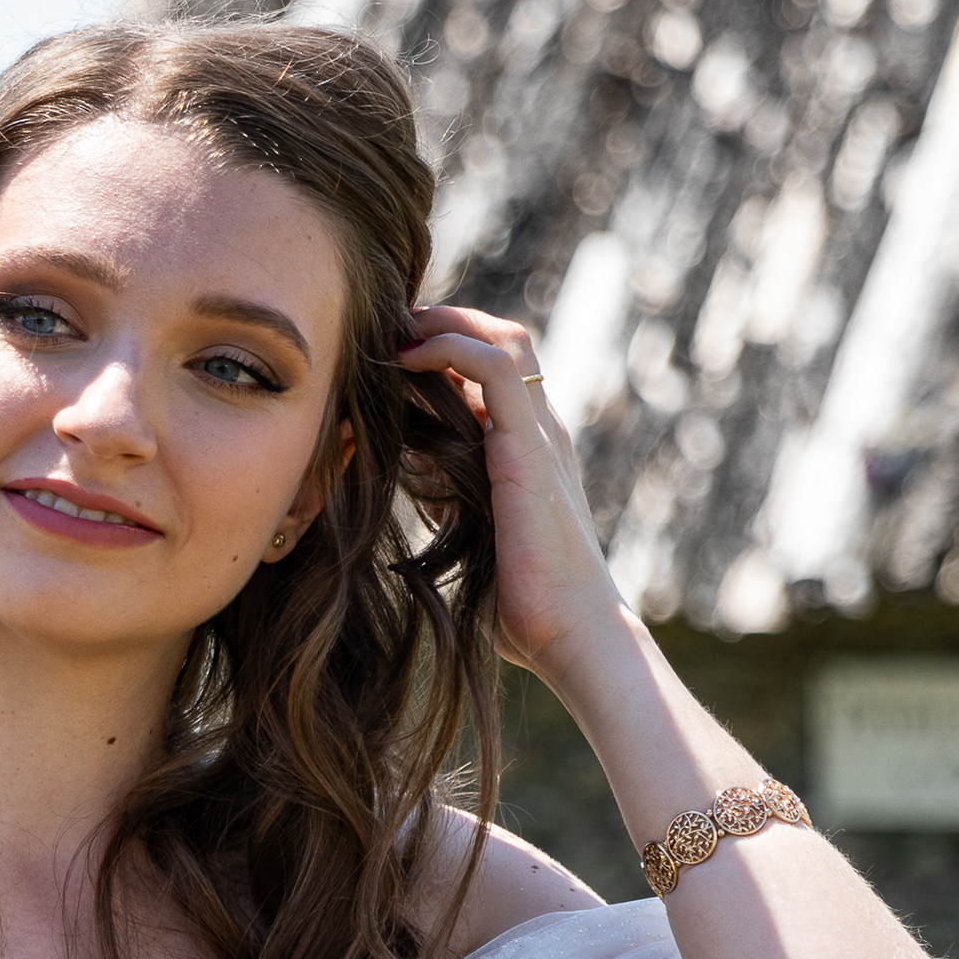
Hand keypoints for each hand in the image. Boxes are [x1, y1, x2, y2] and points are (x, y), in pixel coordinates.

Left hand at [398, 306, 631, 692]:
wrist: (571, 634)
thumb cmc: (523, 604)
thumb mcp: (472, 533)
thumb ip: (450, 496)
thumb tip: (409, 471)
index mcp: (529, 450)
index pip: (494, 372)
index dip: (445, 350)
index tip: (390, 354)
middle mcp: (541, 433)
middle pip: (502, 341)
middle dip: (443, 323)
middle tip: (386, 330)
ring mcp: (540, 437)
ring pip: (504, 341)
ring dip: (445, 324)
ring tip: (394, 332)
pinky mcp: (530, 451)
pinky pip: (496, 370)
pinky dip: (450, 349)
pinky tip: (408, 359)